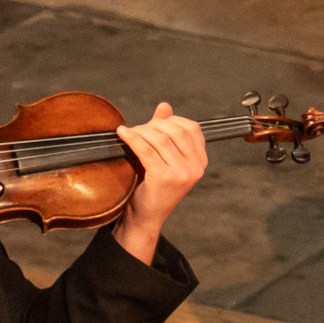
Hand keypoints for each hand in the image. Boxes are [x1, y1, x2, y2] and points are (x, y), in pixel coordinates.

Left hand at [113, 101, 208, 260]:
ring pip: (160, 139)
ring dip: (140, 132)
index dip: (171, 121)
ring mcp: (182, 173)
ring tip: (129, 134)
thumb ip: (166, 131)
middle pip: (176, 130)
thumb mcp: (164, 157)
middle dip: (153, 125)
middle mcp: (196, 167)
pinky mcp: (164, 177)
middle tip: (138, 130)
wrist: (145, 216)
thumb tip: (164, 106)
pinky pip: (146, 149)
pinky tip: (123, 134)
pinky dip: (132, 138)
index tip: (154, 125)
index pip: (192, 128)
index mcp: (201, 161)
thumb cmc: (153, 187)